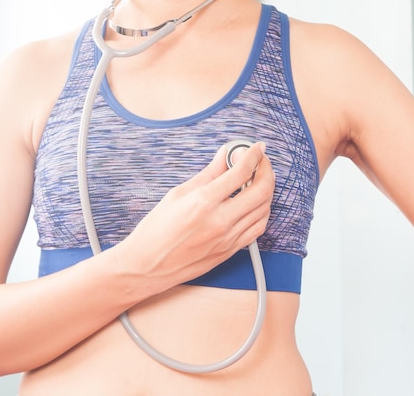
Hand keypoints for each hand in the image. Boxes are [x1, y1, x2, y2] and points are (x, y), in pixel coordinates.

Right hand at [117, 142, 273, 289]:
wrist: (147, 266)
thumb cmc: (155, 231)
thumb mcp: (177, 194)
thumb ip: (207, 174)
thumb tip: (224, 156)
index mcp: (203, 202)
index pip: (240, 172)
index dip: (253, 154)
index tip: (256, 148)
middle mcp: (220, 220)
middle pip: (261, 190)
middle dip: (266, 169)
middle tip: (261, 161)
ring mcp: (227, 238)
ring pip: (264, 209)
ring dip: (266, 189)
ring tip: (258, 179)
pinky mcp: (230, 251)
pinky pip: (258, 228)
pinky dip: (262, 212)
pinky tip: (255, 204)